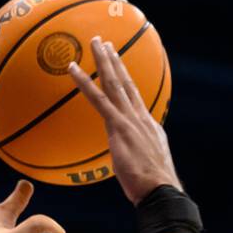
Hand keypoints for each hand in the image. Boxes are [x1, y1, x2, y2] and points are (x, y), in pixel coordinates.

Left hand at [68, 37, 181, 204]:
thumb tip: (129, 164)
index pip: (135, 99)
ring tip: (95, 41)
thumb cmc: (153, 189)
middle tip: (105, 43)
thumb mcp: (146, 170)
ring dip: (103, 60)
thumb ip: (136, 160)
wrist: (160, 191)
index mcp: (149, 126)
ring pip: (113, 83)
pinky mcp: (118, 126)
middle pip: (126, 83)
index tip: (121, 67)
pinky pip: (97, 99)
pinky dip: (84, 82)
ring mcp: (129, 120)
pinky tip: (72, 69)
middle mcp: (140, 117)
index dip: (128, 81)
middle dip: (116, 61)